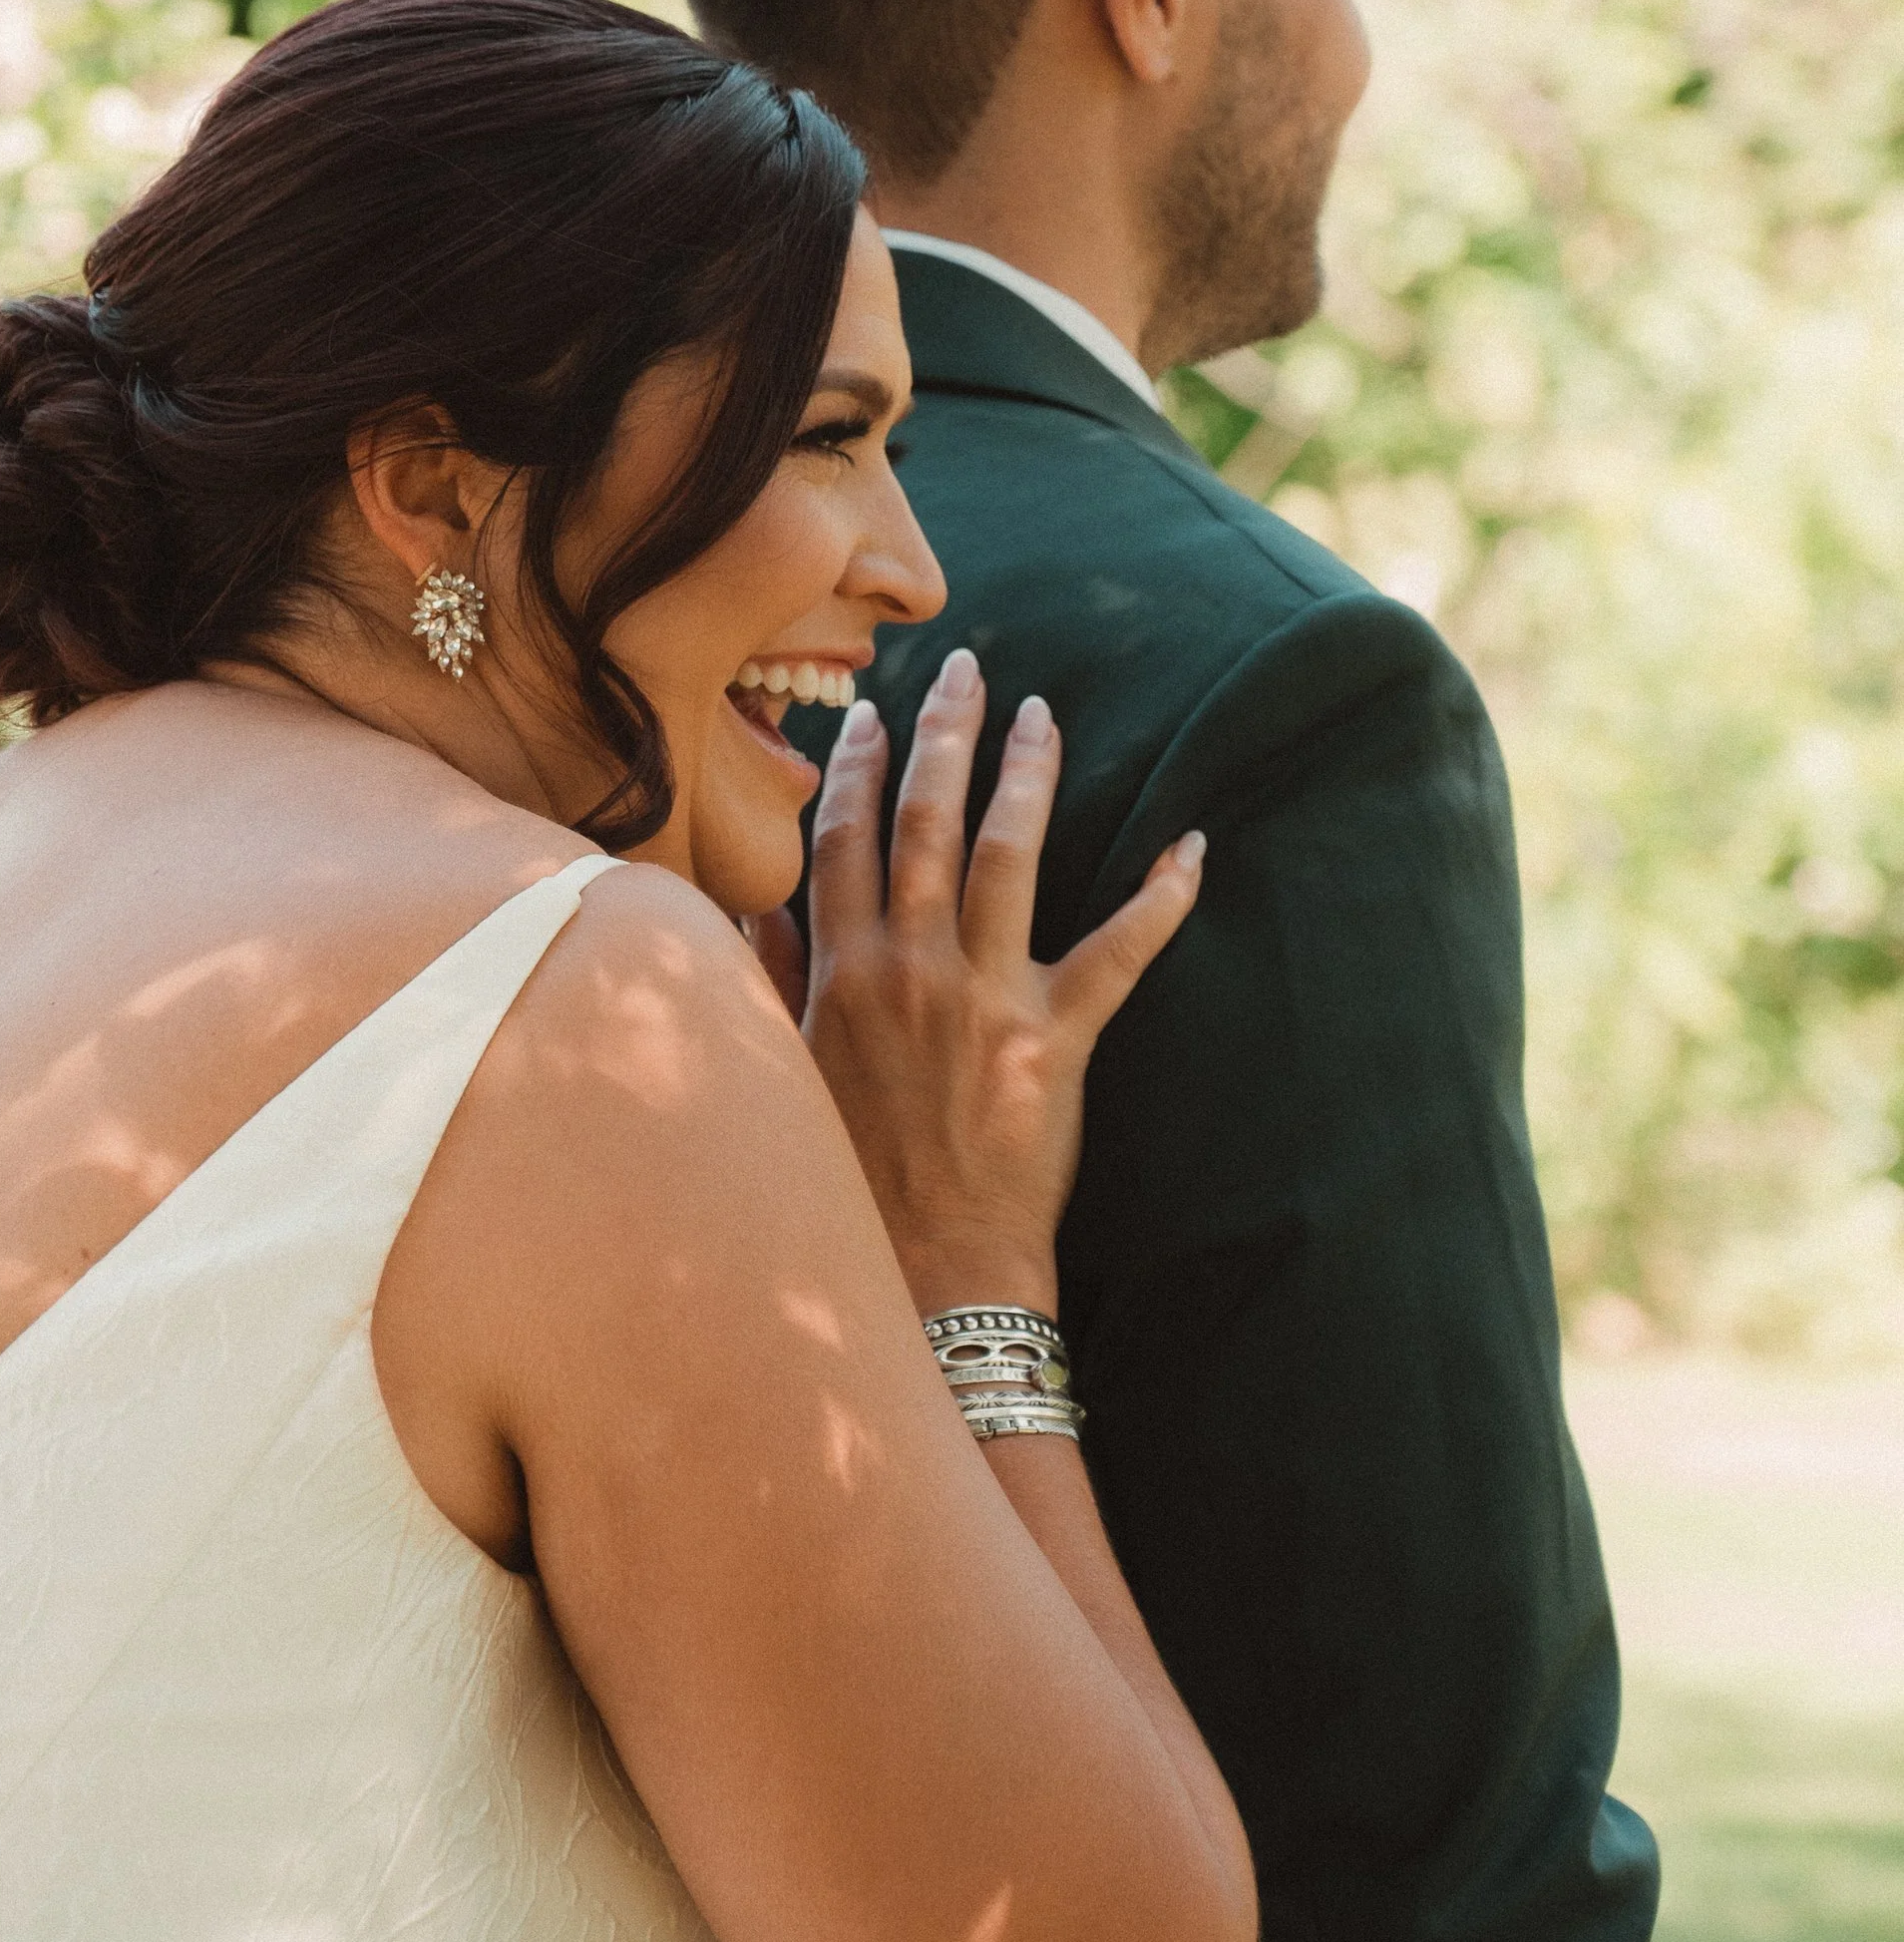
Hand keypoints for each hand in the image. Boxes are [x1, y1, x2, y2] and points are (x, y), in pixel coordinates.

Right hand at [798, 648, 1203, 1315]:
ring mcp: (986, 1000)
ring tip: (1044, 715)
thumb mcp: (791, 1075)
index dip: (862, 769)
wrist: (929, 1272)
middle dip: (946, 737)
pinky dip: (1162, 898)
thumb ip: (771, 985)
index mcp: (843, 973)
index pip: (846, 841)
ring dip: (1028, 776)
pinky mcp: (1058, 1041)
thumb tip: (748, 911)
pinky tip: (1193, 846)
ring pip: (1010, 857)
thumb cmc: (853, 1185)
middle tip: (966, 669)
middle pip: (928, 823)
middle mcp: (910, 969)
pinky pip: (1121, 953)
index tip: (874, 716)